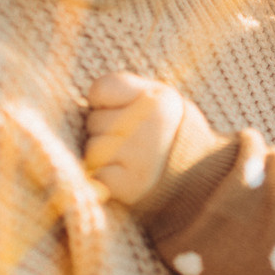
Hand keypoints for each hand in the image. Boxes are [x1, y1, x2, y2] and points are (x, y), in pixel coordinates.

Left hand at [83, 71, 186, 205]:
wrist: (201, 182)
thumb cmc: (170, 136)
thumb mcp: (160, 101)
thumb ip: (125, 92)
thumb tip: (73, 101)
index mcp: (157, 99)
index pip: (100, 89)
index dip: (104, 103)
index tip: (124, 112)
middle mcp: (150, 123)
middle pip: (92, 121)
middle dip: (103, 131)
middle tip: (131, 142)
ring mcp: (139, 155)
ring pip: (91, 149)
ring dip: (102, 157)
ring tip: (128, 161)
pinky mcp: (129, 185)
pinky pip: (95, 176)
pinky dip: (104, 180)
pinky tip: (124, 178)